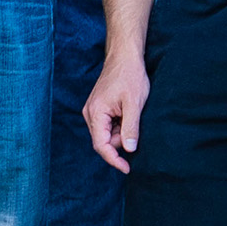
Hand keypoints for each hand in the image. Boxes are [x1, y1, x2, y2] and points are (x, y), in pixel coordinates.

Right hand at [85, 53, 149, 173]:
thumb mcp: (134, 103)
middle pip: (103, 141)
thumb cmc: (129, 75)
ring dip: (121, 132)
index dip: (114, 160)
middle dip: (120, 141)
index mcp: (96, 113)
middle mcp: (90, 114)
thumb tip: (129, 150)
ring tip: (133, 114)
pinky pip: (108, 125)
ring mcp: (93, 111)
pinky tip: (128, 112)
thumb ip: (131, 128)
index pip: (101, 145)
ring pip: (107, 134)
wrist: (124, 56)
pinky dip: (120, 125)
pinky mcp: (99, 108)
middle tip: (136, 127)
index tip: (127, 168)